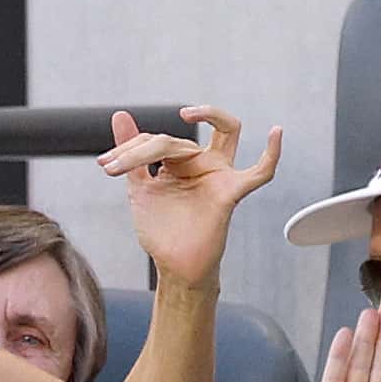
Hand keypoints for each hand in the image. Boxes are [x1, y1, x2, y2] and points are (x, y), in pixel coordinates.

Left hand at [99, 105, 281, 289]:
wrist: (172, 266)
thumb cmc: (162, 230)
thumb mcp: (140, 187)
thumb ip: (132, 154)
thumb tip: (120, 115)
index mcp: (182, 161)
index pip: (158, 140)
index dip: (128, 149)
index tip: (105, 165)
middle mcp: (203, 163)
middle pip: (177, 138)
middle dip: (141, 149)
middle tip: (113, 167)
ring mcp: (219, 175)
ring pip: (218, 134)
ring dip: (194, 127)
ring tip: (168, 131)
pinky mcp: (231, 193)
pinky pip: (260, 172)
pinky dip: (272, 153)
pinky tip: (276, 133)